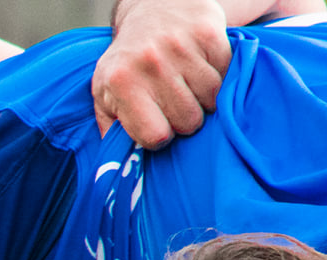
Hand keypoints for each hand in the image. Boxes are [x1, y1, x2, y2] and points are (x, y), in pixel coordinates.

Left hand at [94, 0, 230, 145]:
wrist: (154, 8)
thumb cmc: (128, 61)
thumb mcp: (105, 93)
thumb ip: (108, 129)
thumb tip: (116, 170)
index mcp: (121, 83)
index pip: (155, 136)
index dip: (160, 137)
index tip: (158, 127)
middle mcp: (150, 63)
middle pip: (188, 121)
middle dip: (184, 120)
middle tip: (175, 105)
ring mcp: (180, 46)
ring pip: (212, 100)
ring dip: (205, 101)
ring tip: (188, 87)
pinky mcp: (208, 33)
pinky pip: (227, 74)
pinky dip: (221, 78)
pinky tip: (203, 70)